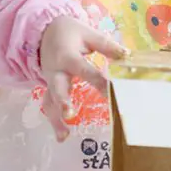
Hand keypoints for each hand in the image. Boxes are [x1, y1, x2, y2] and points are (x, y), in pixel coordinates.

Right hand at [39, 16, 127, 141]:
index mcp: (67, 56)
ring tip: (63, 136)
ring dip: (56, 119)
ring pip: (49, 101)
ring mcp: (50, 82)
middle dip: (62, 100)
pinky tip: (62, 137)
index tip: (112, 91)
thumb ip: (106, 45)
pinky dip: (54, 121)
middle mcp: (55, 71)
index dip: (98, 81)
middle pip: (57, 87)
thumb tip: (126, 55)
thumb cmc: (70, 33)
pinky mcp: (49, 89)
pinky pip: (49, 105)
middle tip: (70, 113)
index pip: (84, 70)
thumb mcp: (88, 33)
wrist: (44, 32)